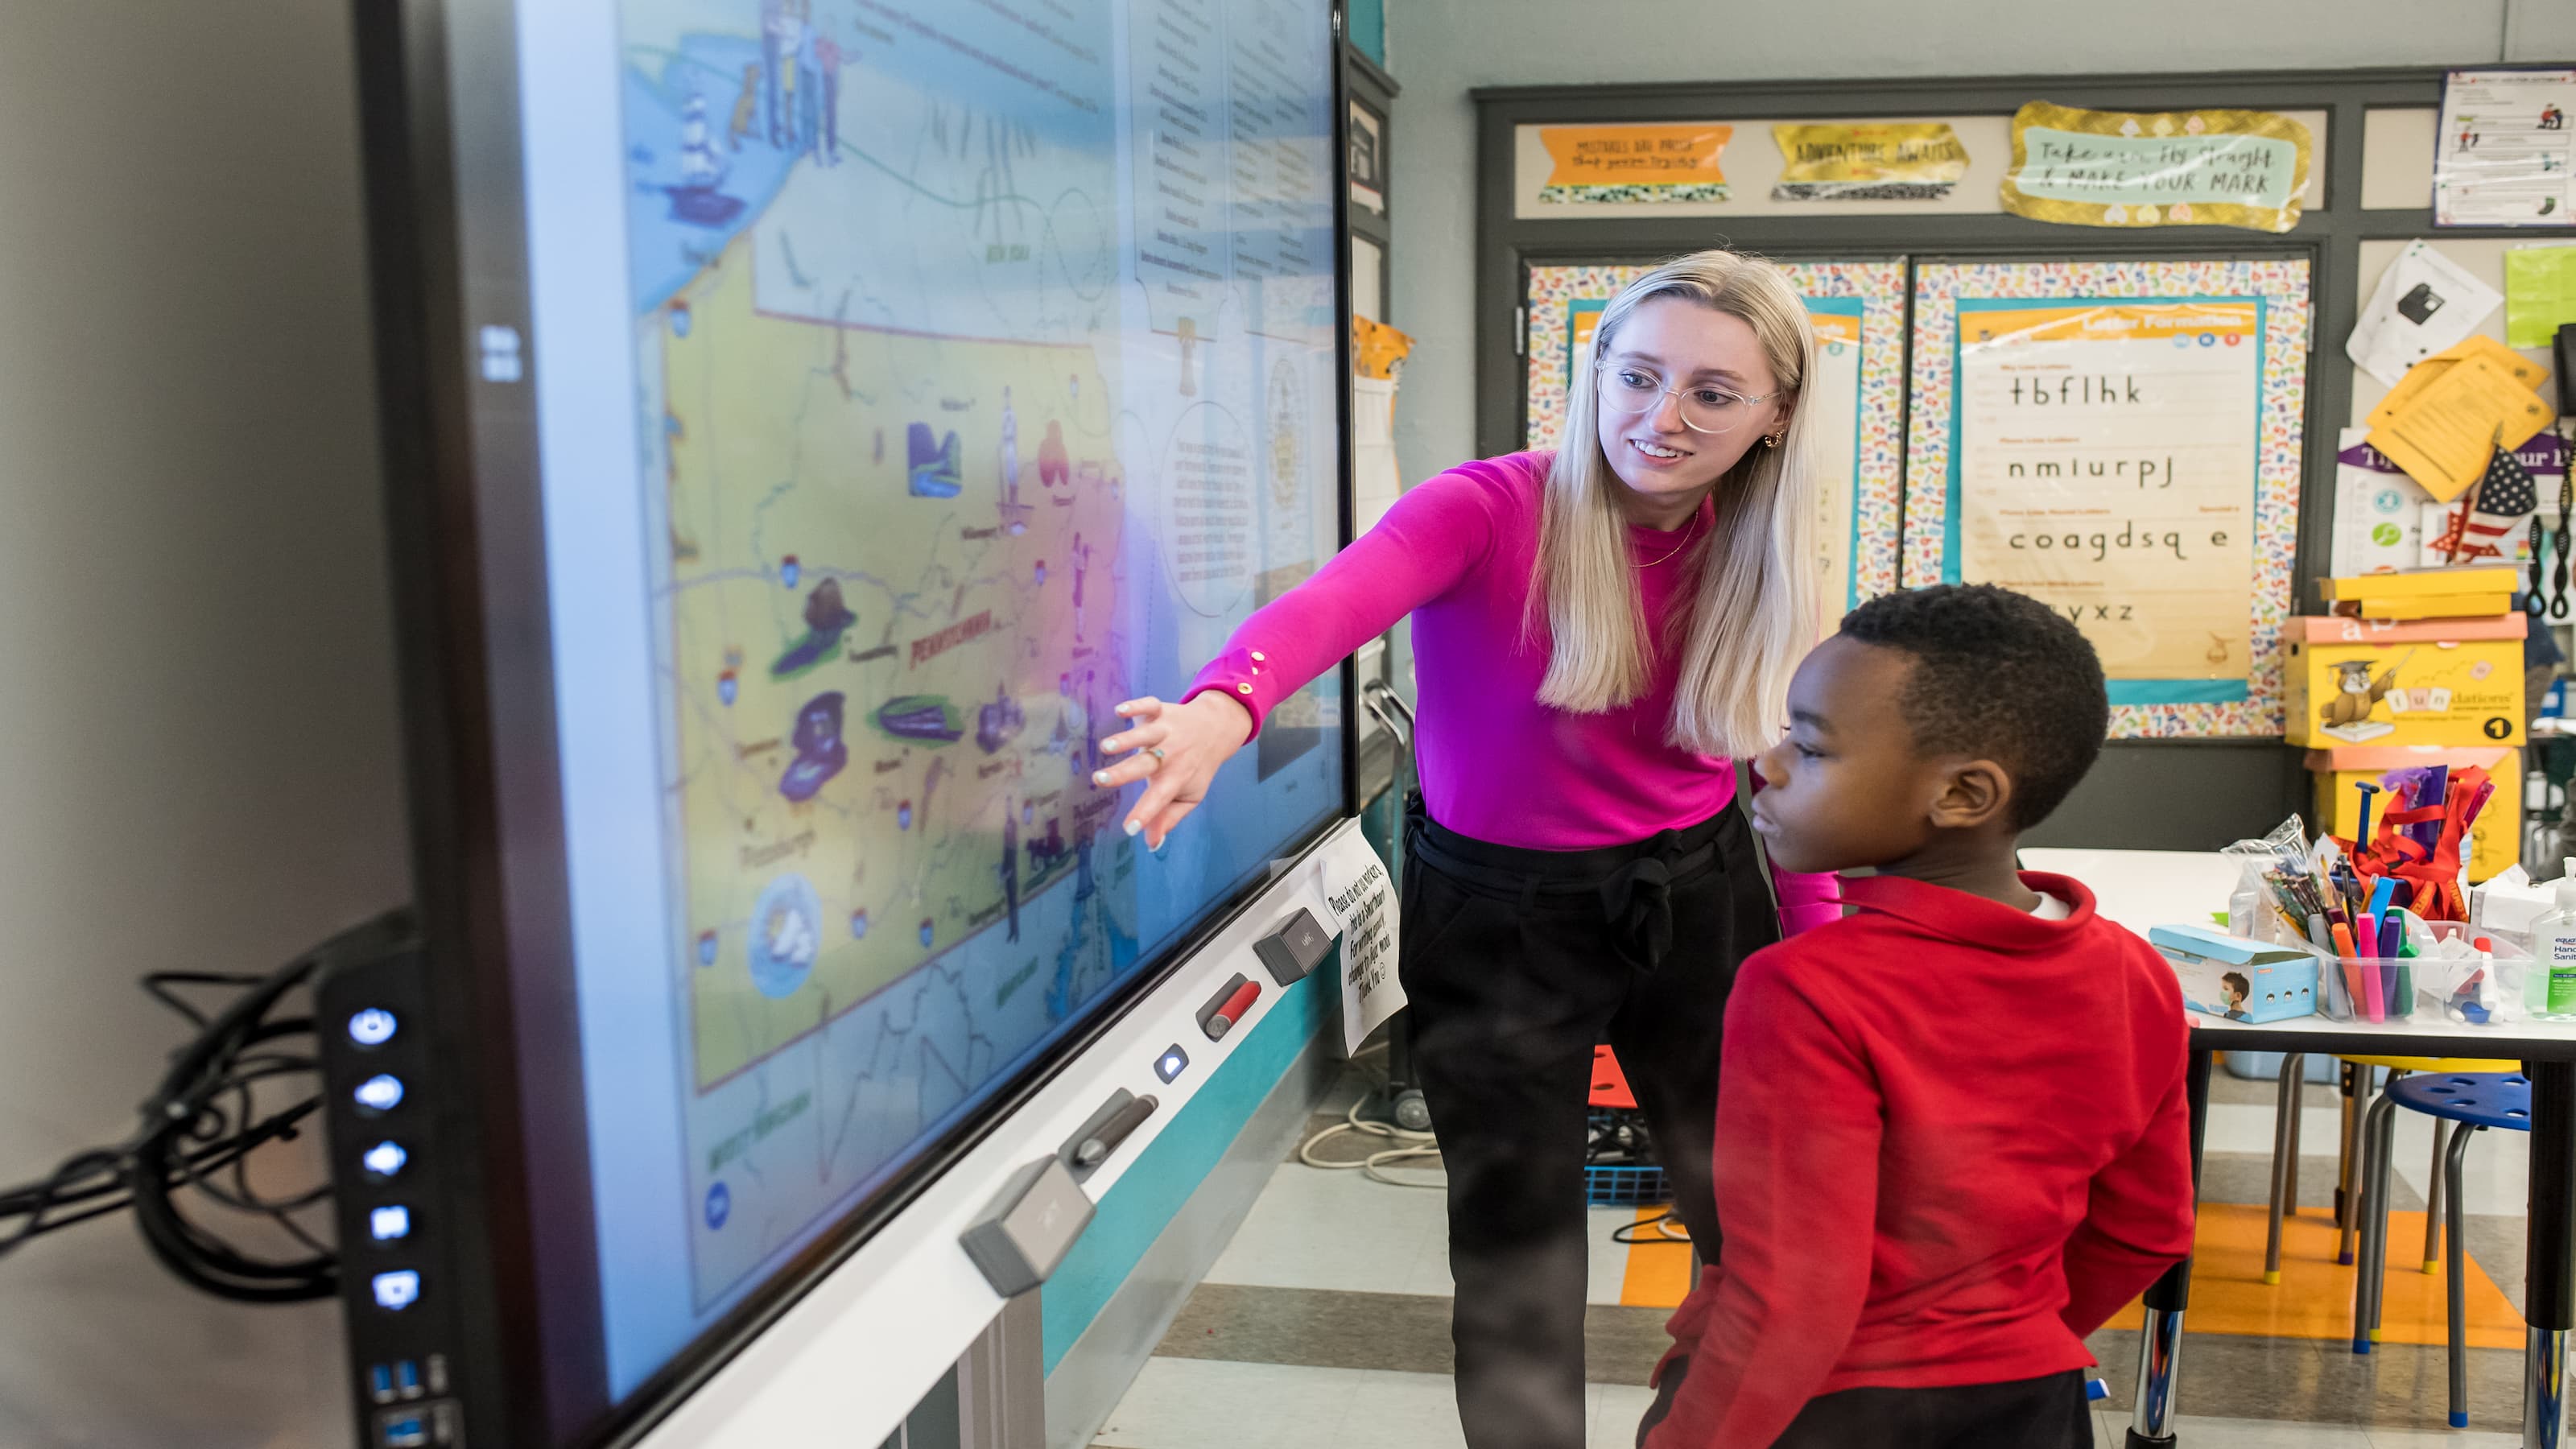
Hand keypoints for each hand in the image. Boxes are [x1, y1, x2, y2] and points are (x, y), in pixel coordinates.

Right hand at [1096, 692, 1252, 848]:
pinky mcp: (1162, 711)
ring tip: (1106, 747)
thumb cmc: (1197, 766)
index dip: (1146, 814)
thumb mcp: (1190, 796)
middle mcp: (1170, 755)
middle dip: (1123, 773)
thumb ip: (1169, 818)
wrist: (1217, 728)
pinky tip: (1121, 711)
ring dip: (1127, 740)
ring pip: (1146, 735)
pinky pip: (1150, 706)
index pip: (1159, 799)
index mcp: (1175, 778)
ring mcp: (1166, 731)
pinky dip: (1137, 706)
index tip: (1129, 828)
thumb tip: (1151, 844)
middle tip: (1100, 780)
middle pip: (1146, 765)